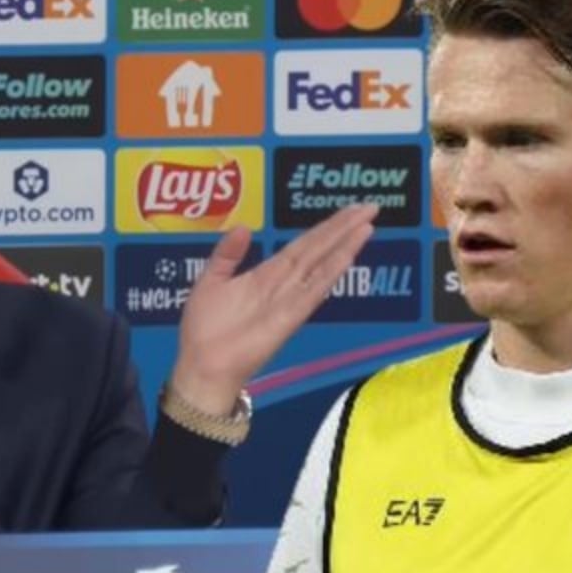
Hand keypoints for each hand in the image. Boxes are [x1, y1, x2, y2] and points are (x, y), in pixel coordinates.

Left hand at [168, 203, 377, 415]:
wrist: (201, 365)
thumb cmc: (204, 328)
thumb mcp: (211, 281)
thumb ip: (227, 255)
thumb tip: (245, 227)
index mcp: (266, 274)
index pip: (303, 245)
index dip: (325, 227)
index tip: (349, 209)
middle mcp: (284, 284)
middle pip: (319, 250)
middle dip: (343, 228)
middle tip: (371, 207)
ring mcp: (289, 300)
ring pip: (321, 266)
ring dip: (344, 245)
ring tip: (367, 224)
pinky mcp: (288, 318)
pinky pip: (312, 291)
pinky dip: (330, 272)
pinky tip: (347, 255)